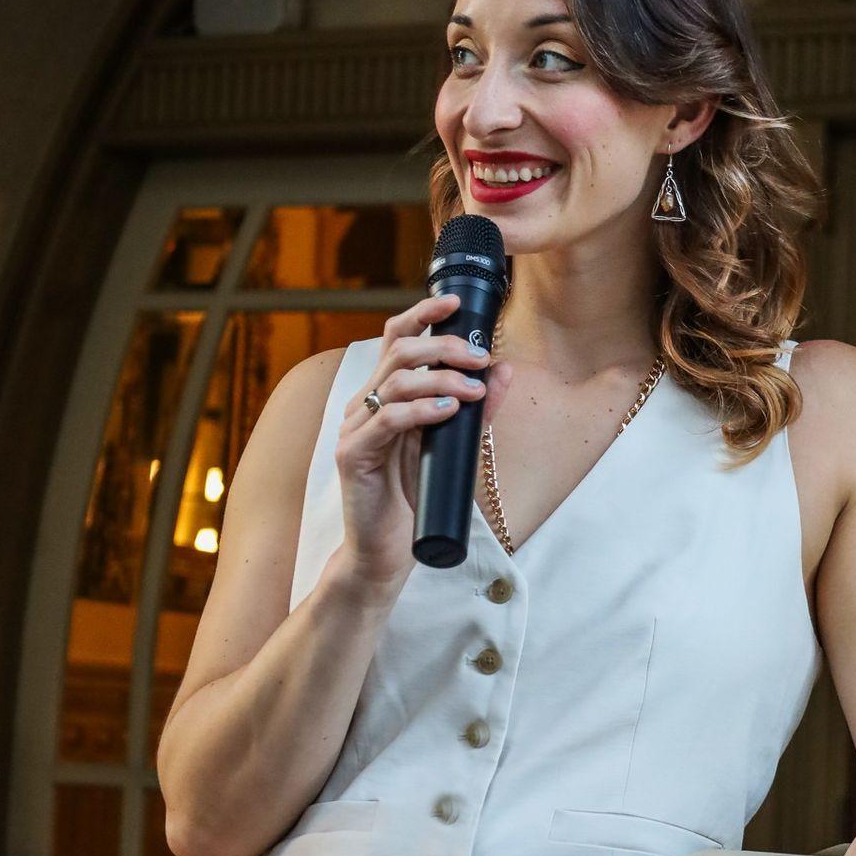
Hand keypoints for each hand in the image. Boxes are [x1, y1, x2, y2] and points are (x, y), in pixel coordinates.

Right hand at [335, 293, 512, 587]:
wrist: (384, 553)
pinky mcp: (352, 455)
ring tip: (474, 389)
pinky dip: (422, 411)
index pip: (396, 339)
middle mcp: (365, 405)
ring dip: (440, 378)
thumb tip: (503, 370)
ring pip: (396, 381)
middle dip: (443, 346)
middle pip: (399, 352)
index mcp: (384, 397)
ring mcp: (355, 429)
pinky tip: (448, 412)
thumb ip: (475, 411)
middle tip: (480, 356)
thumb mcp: (454, 448)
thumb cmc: (416, 499)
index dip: (422, 314)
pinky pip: (388, 420)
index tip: (456, 303)